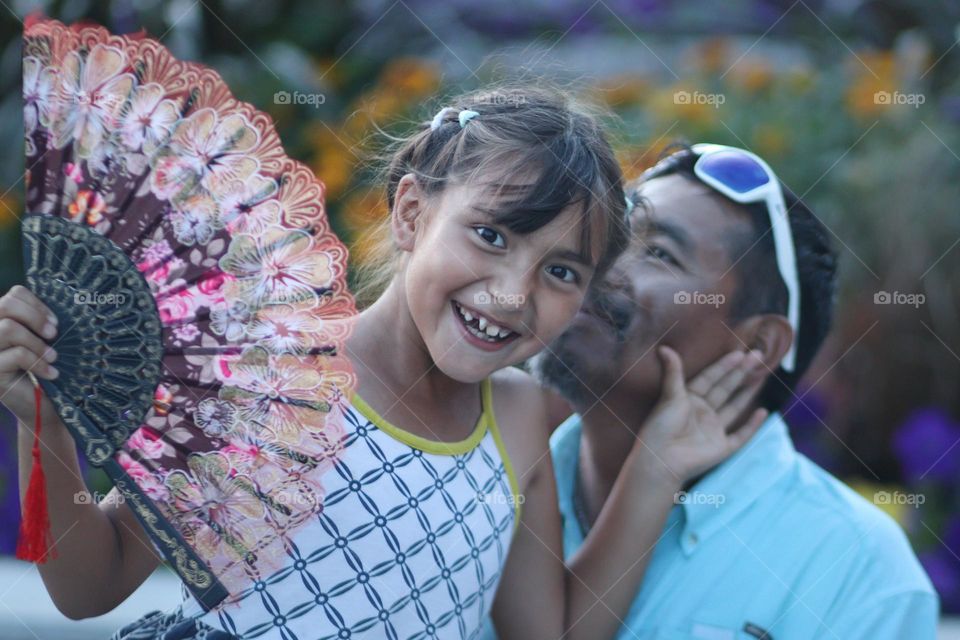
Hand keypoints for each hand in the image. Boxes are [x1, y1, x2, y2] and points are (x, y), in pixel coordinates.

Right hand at [0, 285, 59, 425]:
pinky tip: (51, 373)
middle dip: (35, 317)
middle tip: (54, 334)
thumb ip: (41, 323)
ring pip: (8, 329)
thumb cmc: (45, 368)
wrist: (41, 405)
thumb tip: (54, 312)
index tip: (55, 322)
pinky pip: (16, 355)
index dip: (37, 304)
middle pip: (5, 305)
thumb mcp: (43, 341)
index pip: (13, 294)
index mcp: (1, 320)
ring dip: (37, 343)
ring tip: (54, 357)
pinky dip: (39, 362)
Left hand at [629, 346, 767, 487]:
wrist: (662, 459)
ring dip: (748, 392)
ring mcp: (713, 429)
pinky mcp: (721, 447)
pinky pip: (741, 435)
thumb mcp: (669, 396)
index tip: (740, 352)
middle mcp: (702, 412)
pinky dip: (752, 425)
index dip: (725, 365)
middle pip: (726, 388)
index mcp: (689, 399)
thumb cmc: (661, 427)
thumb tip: (664, 347)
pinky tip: (763, 412)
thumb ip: (673, 372)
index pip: (711, 378)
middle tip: (758, 355)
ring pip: (735, 406)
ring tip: (762, 375)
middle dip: (741, 372)